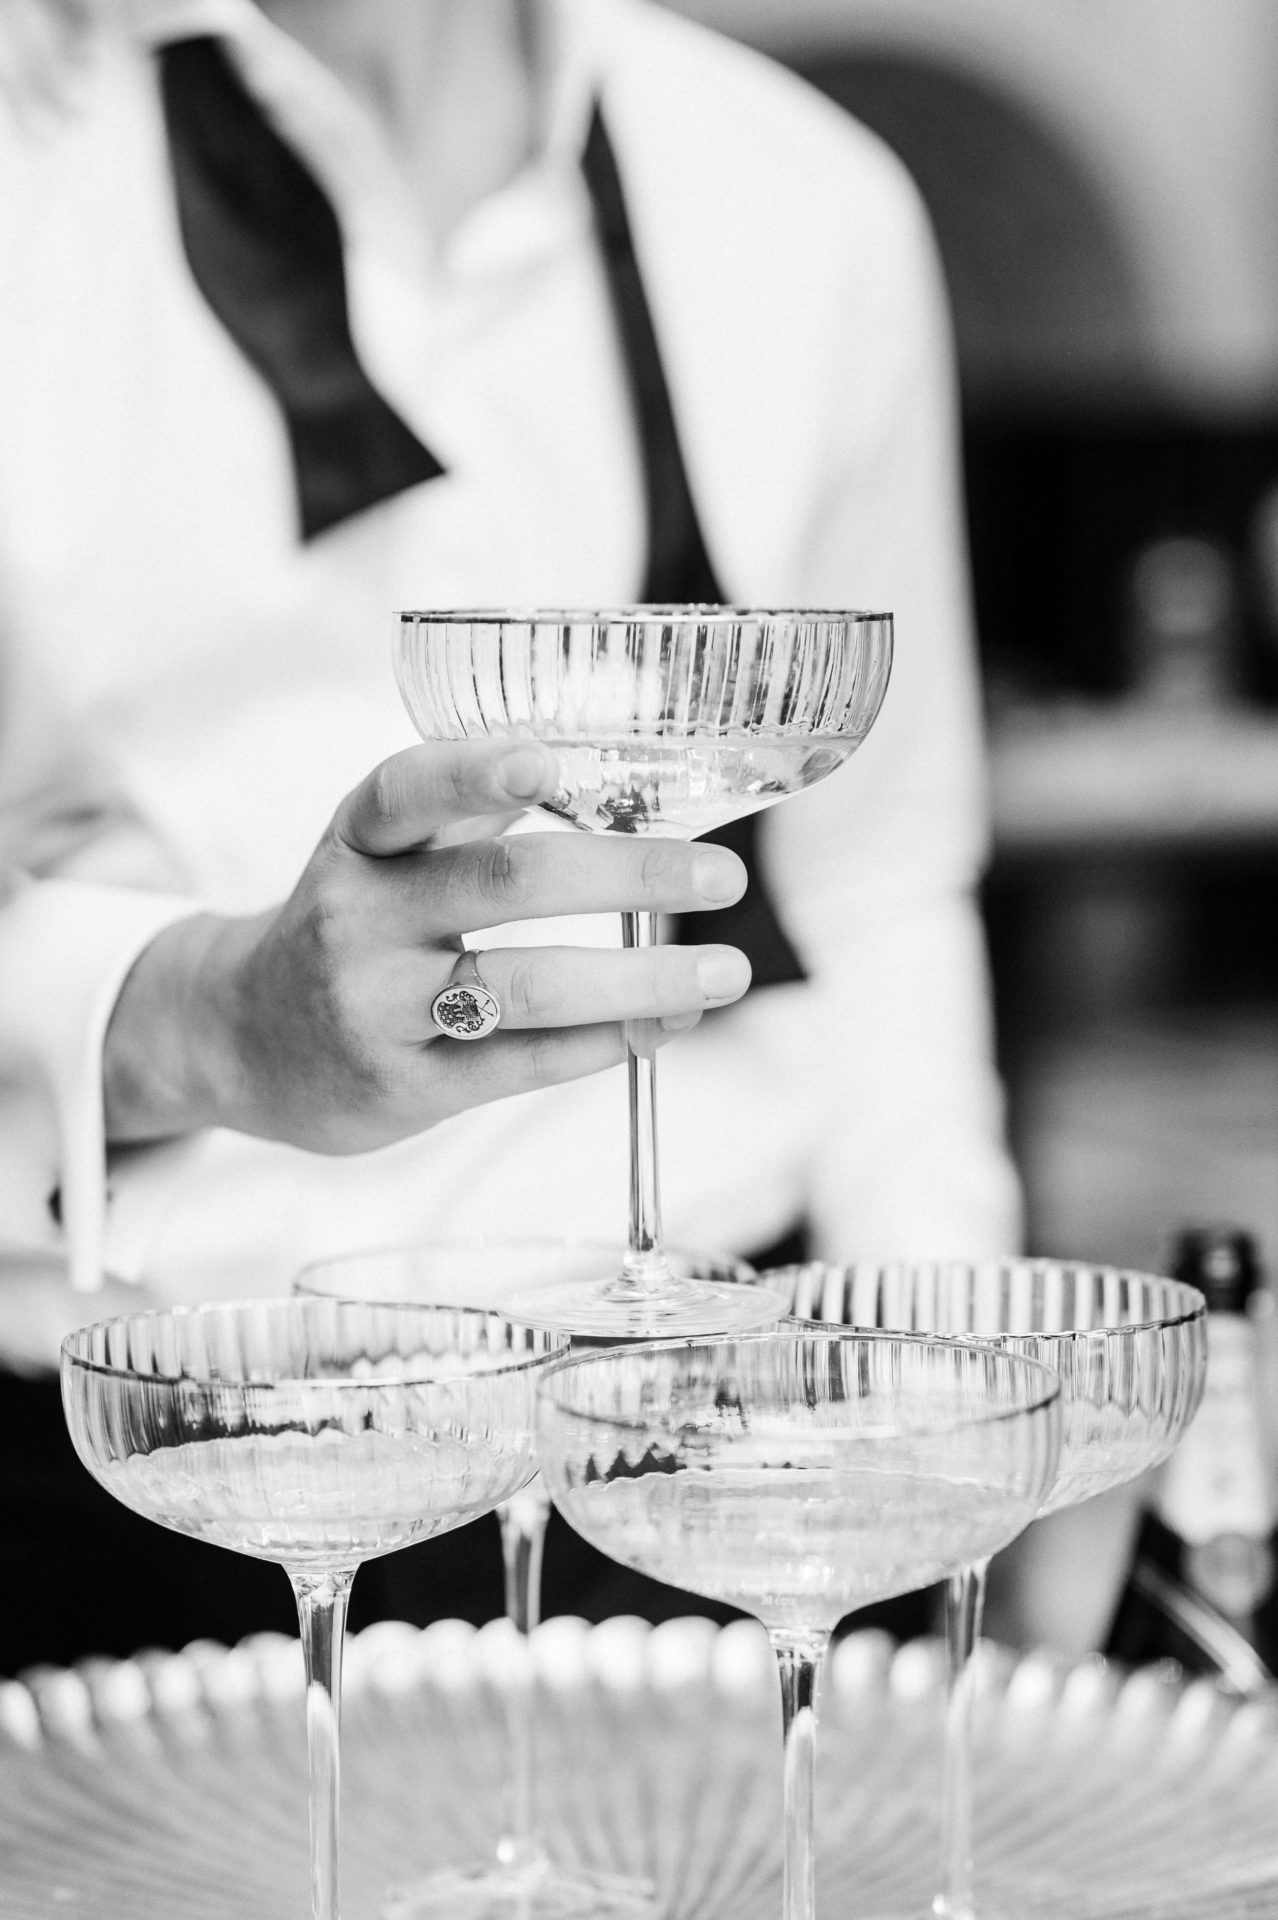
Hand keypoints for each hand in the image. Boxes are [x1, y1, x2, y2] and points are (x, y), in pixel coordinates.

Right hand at [104, 739, 750, 1152]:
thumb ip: (478, 817)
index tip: (548, 763)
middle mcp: (359, 917)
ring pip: (524, 986)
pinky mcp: (403, 1084)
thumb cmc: (353, 925)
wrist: (241, 1037)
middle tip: (721, 874)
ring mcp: (377, 1006)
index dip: (475, 773)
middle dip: (627, 873)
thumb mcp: (384, 855)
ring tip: (722, 973)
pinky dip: (607, 1040)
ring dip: (639, 980)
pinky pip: (522, 1062)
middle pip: (501, 883)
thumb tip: (625, 791)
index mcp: (359, 841)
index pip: (408, 792)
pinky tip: (664, 1024)